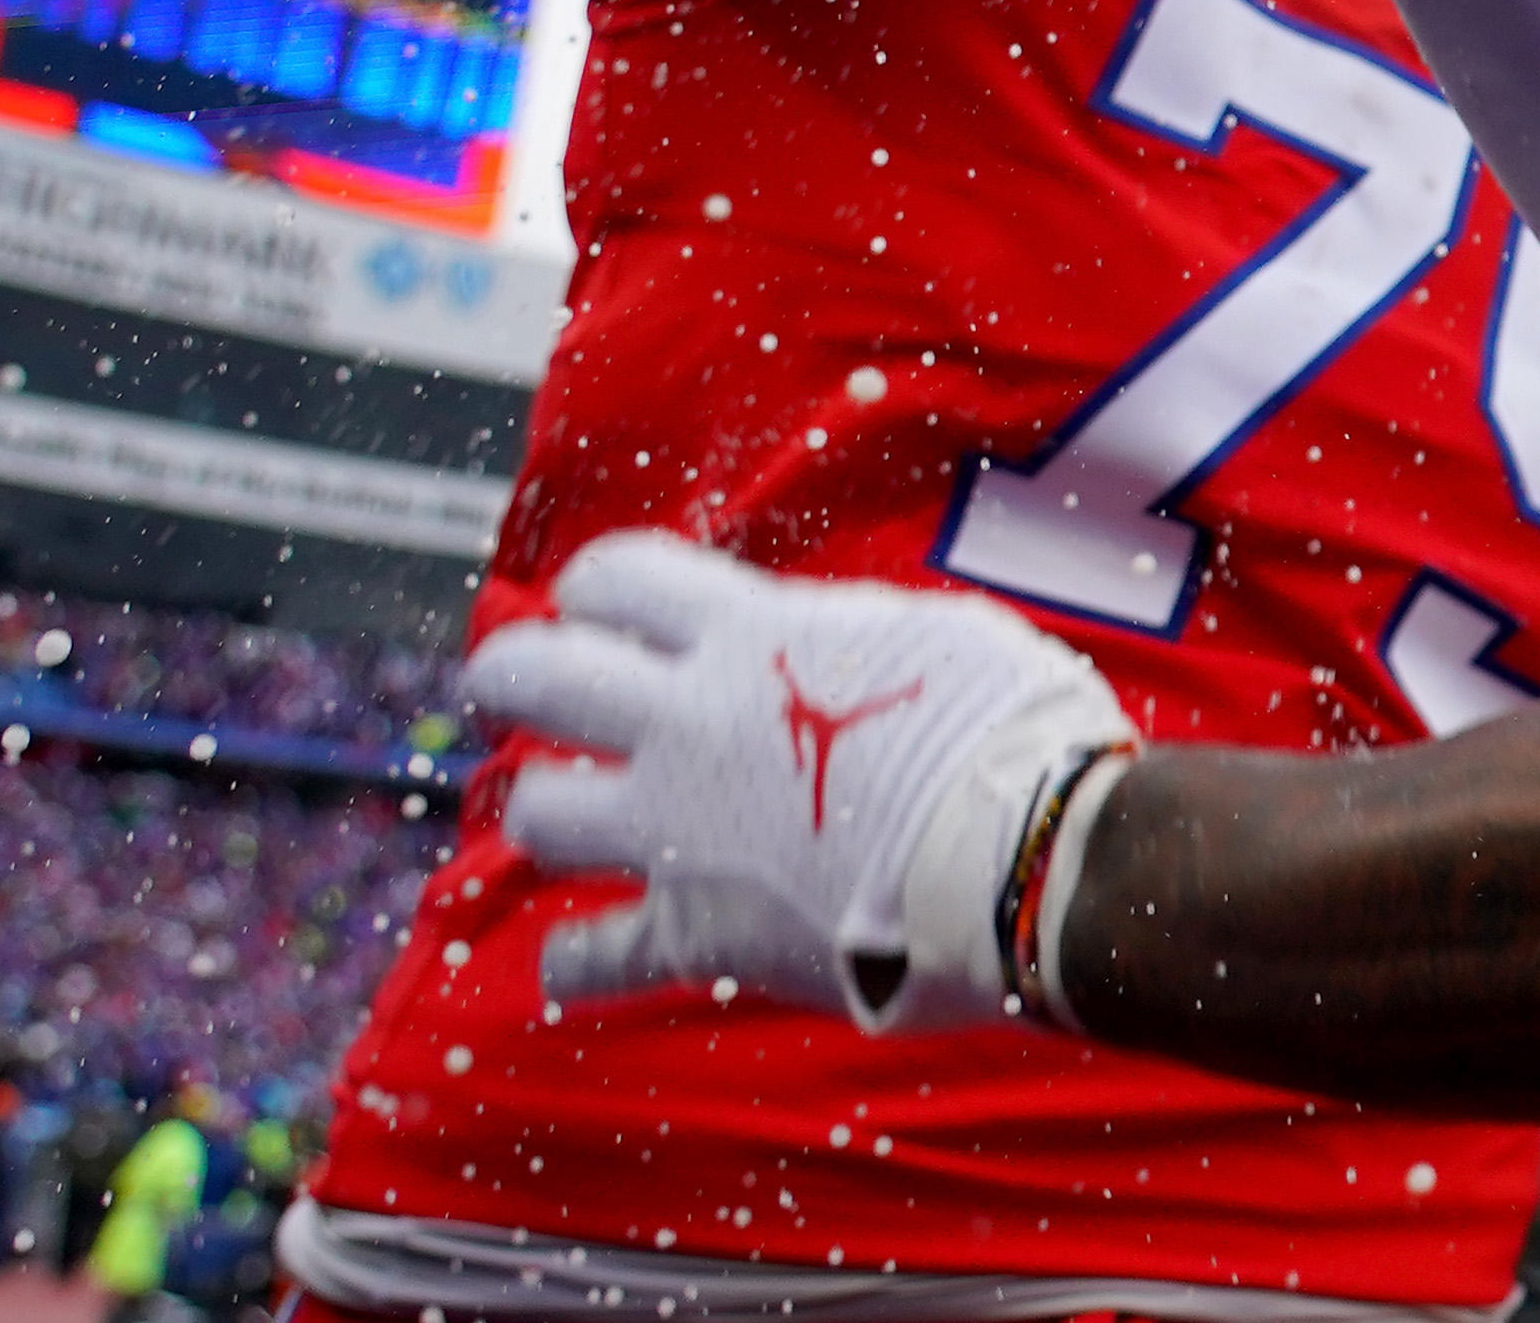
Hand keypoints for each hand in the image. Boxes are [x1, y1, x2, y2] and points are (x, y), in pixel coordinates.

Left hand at [467, 532, 1136, 1032]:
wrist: (1025, 855)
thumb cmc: (1012, 730)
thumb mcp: (936, 636)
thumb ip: (850, 639)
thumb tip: (833, 643)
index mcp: (752, 638)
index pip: (619, 579)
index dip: (596, 589)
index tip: (602, 606)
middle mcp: (688, 724)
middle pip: (539, 676)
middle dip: (513, 674)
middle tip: (525, 685)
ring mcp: (677, 832)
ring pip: (540, 811)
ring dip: (548, 808)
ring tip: (570, 810)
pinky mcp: (694, 933)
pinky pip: (594, 957)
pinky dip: (580, 960)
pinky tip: (579, 958)